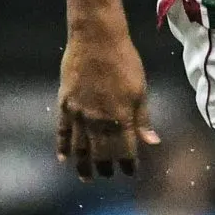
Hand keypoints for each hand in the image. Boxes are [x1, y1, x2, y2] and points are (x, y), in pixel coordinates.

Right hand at [56, 22, 159, 179]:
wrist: (96, 38)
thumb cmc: (124, 61)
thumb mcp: (140, 90)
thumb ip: (143, 119)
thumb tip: (152, 142)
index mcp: (121, 117)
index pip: (125, 150)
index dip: (128, 164)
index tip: (129, 172)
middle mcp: (99, 120)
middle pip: (101, 153)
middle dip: (105, 167)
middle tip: (107, 176)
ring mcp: (79, 113)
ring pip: (80, 147)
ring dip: (83, 164)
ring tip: (86, 177)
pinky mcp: (65, 103)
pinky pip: (62, 131)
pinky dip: (62, 146)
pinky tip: (64, 158)